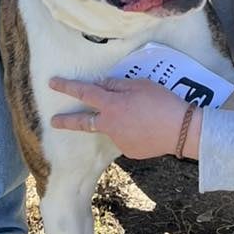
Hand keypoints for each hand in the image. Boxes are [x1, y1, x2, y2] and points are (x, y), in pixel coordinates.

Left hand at [49, 77, 198, 158]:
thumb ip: (117, 85)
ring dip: (117, 122)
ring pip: (110, 128)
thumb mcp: (140, 85)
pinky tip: (147, 127)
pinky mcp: (129, 151)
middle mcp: (110, 124)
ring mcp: (118, 140)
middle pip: (83, 122)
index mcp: (112, 105)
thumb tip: (102, 85)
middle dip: (66, 121)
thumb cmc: (162, 102)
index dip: (67, 86)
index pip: (84, 92)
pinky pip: (125, 137)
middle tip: (53, 121)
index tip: (52, 83)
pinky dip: (131, 131)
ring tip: (141, 116)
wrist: (180, 130)